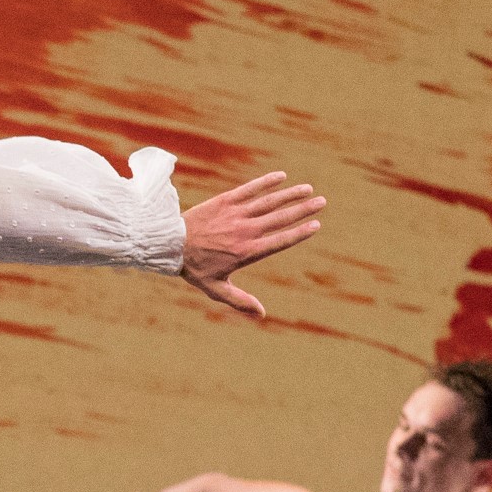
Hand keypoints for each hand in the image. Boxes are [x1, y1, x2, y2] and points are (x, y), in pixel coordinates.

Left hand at [177, 171, 324, 318]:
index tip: (316, 225)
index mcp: (247, 252)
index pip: (280, 241)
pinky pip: (249, 189)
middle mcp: (245, 231)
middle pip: (280, 218)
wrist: (168, 244)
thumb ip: (240, 301)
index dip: (300, 232)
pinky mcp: (225, 201)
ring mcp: (236, 214)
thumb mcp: (216, 288)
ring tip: (308, 189)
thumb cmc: (193, 268)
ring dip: (290, 194)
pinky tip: (281, 176)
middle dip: (303, 210)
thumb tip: (262, 315)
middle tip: (322, 202)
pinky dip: (266, 182)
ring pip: (269, 201)